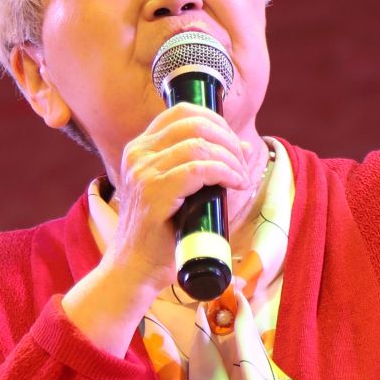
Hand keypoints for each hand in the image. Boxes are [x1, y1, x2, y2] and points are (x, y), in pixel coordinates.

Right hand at [63, 104, 255, 354]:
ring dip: (230, 158)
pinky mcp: (154, 192)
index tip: (233, 143)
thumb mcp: (182, 191)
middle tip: (242, 163)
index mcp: (140, 148)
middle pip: (193, 122)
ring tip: (240, 177)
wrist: (134, 267)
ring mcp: (143, 172)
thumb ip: (206, 166)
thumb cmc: (160, 233)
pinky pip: (198, 169)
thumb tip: (244, 147)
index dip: (216, 120)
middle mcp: (137, 154)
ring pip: (199, 144)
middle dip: (227, 138)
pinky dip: (225, 172)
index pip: (181, 112)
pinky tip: (235, 184)